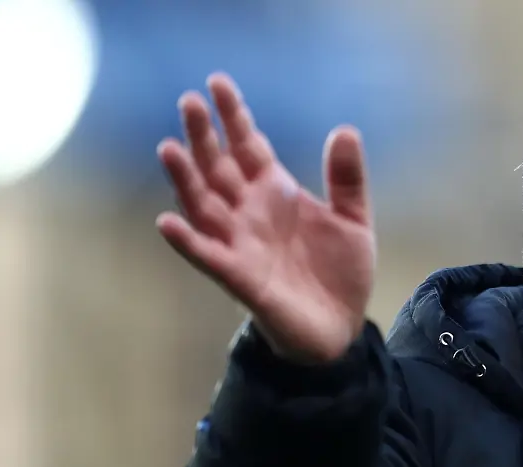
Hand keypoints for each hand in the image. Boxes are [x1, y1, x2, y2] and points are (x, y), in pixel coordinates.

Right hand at [156, 73, 374, 363]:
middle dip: (204, 137)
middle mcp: (249, 214)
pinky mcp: (240, 279)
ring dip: (185, 180)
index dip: (233, 117)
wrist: (341, 329)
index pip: (248, 146)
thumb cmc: (340, 273)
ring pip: (203, 206)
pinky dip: (187, 241)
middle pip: (218, 168)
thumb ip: (347, 179)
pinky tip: (168, 222)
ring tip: (168, 149)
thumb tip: (345, 130)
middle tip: (189, 101)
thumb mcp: (353, 221)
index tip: (217, 81)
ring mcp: (240, 245)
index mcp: (275, 193)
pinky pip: (207, 257)